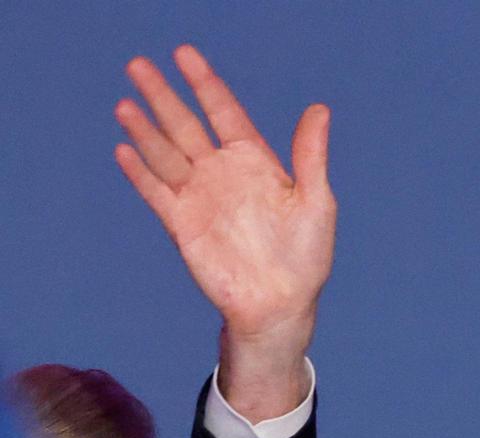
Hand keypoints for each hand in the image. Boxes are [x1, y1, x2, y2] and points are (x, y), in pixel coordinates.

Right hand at [114, 45, 334, 418]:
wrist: (280, 305)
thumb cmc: (305, 257)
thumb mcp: (315, 201)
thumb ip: (310, 155)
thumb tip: (320, 109)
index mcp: (256, 163)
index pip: (224, 112)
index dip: (205, 83)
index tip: (184, 54)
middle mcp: (223, 174)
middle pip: (186, 125)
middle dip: (163, 96)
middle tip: (138, 64)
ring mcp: (200, 198)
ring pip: (166, 154)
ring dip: (145, 130)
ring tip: (125, 103)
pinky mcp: (182, 225)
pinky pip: (156, 192)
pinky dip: (140, 172)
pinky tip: (124, 149)